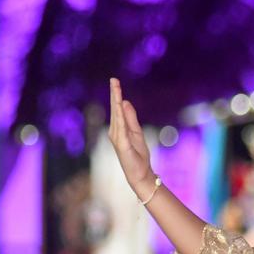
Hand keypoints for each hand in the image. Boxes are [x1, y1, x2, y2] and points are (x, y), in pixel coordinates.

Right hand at [108, 78, 156, 195]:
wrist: (140, 174)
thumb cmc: (138, 155)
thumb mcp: (136, 132)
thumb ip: (131, 118)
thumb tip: (126, 101)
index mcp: (119, 128)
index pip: (117, 109)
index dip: (116, 95)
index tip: (115, 81)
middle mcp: (114, 131)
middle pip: (115, 109)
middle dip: (115, 94)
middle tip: (113, 79)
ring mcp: (116, 137)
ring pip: (117, 115)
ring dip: (116, 101)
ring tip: (116, 88)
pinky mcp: (121, 144)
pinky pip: (121, 126)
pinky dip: (120, 115)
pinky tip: (120, 105)